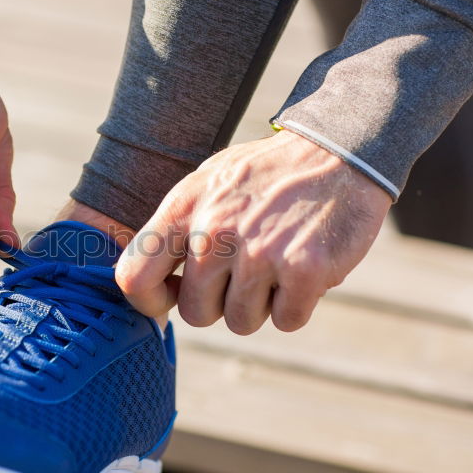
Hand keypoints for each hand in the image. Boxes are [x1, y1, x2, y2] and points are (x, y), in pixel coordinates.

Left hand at [115, 130, 390, 333]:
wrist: (339, 150)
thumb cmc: (264, 176)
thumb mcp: (206, 185)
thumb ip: (173, 231)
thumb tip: (145, 287)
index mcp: (183, 208)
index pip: (134, 277)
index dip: (149, 301)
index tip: (173, 296)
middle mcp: (215, 232)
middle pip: (196, 313)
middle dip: (220, 303)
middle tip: (245, 271)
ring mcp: (260, 252)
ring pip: (242, 322)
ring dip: (261, 303)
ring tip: (277, 261)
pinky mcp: (305, 269)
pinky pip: (286, 321)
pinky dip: (297, 305)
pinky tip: (303, 268)